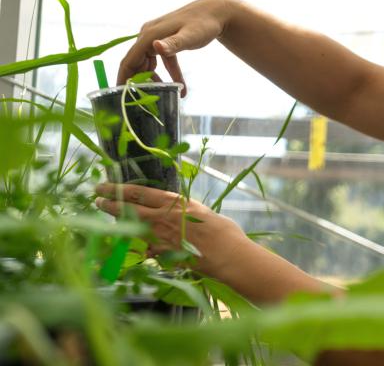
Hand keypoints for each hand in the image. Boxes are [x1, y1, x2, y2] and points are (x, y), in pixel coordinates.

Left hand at [94, 183, 245, 276]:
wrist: (227, 255)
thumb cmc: (221, 229)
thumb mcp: (200, 209)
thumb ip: (181, 208)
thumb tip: (171, 208)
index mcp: (172, 202)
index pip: (138, 193)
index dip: (117, 189)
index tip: (103, 186)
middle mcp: (161, 218)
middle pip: (127, 209)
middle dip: (109, 203)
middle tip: (96, 199)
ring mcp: (159, 238)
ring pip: (130, 228)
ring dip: (118, 223)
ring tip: (109, 218)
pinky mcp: (162, 255)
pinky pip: (144, 249)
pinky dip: (138, 246)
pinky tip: (135, 246)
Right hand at [117, 0, 236, 95]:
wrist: (215, 13)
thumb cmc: (203, 24)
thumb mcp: (189, 36)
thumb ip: (173, 44)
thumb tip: (155, 46)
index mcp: (149, 35)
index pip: (129, 60)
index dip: (123, 78)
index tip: (120, 96)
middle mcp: (148, 36)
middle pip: (136, 63)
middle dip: (138, 82)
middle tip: (143, 101)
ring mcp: (156, 38)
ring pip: (148, 63)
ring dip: (154, 80)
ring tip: (162, 96)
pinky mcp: (165, 40)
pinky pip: (162, 61)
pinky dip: (169, 74)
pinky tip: (180, 87)